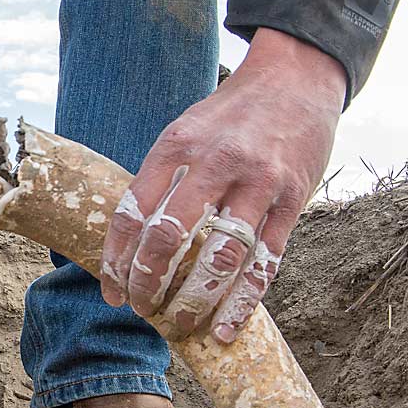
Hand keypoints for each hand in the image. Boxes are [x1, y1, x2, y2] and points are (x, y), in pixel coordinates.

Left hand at [100, 28, 346, 343]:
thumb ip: (158, 181)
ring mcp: (258, 184)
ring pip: (219, 258)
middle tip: (141, 308)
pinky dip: (242, 303)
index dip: (116, 261)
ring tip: (177, 323)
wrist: (295, 79)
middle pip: (169, 238)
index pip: (133, 213)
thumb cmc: (228, 116)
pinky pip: (265, 263)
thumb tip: (127, 245)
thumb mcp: (182, 131)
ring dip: (193, 300)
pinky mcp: (292, 203)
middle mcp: (216, 164)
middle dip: (148, 283)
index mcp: (177, 146)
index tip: (112, 292)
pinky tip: (224, 329)